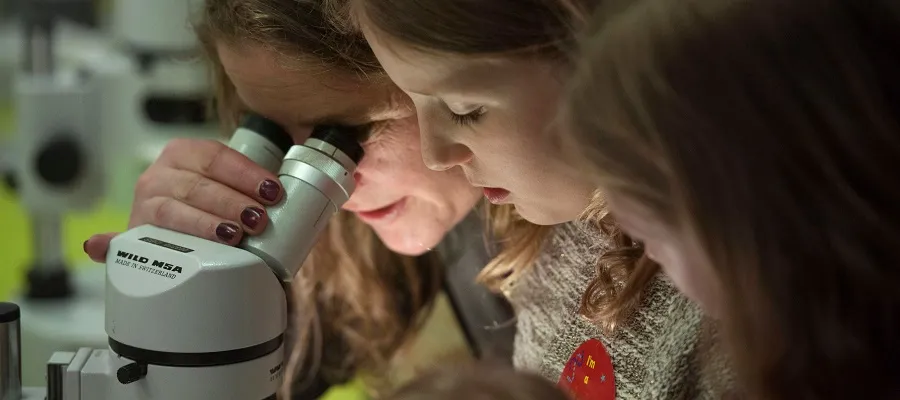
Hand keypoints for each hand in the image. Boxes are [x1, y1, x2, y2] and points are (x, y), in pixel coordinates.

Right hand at [83, 138, 283, 261]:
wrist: (180, 230)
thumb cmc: (215, 204)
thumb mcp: (229, 186)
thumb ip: (255, 187)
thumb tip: (284, 191)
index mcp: (185, 153)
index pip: (216, 157)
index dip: (246, 174)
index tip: (272, 192)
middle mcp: (161, 174)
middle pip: (198, 185)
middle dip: (232, 202)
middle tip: (259, 220)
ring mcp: (144, 202)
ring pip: (173, 210)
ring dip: (202, 224)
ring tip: (231, 236)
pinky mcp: (132, 233)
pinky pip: (123, 240)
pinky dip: (111, 245)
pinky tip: (104, 245)